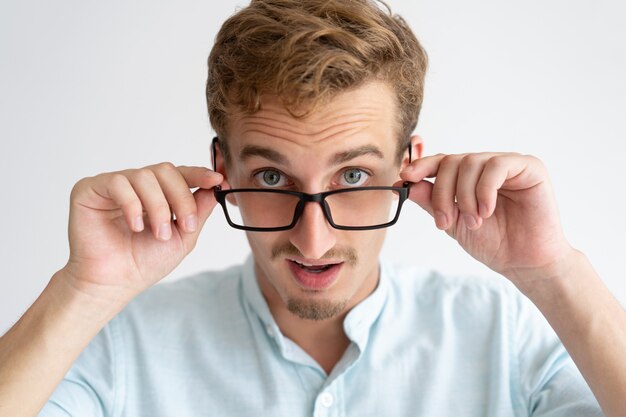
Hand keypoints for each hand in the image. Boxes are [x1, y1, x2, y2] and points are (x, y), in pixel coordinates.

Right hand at [61, 162, 222, 302]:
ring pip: (145, 176)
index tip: (217, 180)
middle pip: (166, 171)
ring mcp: (113, 185)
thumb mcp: (183, 236)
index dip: (199, 174)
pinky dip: (132, 204)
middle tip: (185, 225)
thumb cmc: (143, 262)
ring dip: (159, 206)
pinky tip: (135, 226)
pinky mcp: (90, 189)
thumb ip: (200, 210)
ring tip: (159, 233)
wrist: (114, 284)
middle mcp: (136, 185)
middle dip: (181, 198)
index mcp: (158, 193)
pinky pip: (118, 183)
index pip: (180, 174)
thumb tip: (218, 185)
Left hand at [400, 152, 574, 284]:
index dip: (422, 166)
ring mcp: (508, 164)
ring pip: (471, 162)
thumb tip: (403, 182)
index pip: (441, 161)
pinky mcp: (529, 168)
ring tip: (473, 222)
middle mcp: (486, 166)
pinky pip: (497, 166)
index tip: (406, 176)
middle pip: (452, 161)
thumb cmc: (492, 243)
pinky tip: (486, 211)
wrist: (523, 263)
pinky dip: (485, 190)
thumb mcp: (452, 222)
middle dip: (443, 193)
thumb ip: (431, 201)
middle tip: (446, 221)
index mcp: (468, 177)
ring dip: (465, 196)